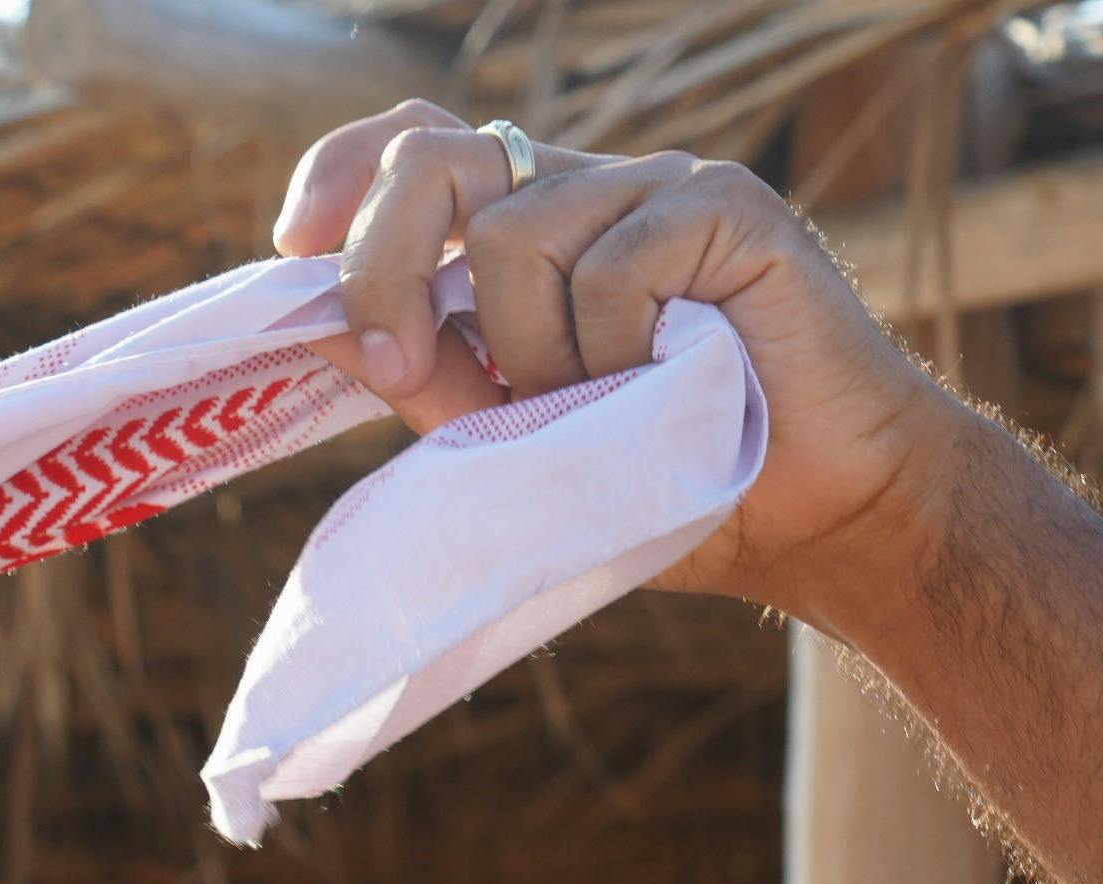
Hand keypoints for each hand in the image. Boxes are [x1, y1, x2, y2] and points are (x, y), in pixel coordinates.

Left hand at [274, 103, 984, 628]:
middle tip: (394, 370)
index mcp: (526, 228)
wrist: (811, 517)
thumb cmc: (660, 482)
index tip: (292, 246)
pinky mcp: (725, 203)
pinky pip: (613, 264)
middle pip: (438, 164)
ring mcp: (655, 186)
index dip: (343, 173)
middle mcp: (584, 189)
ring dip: (534, 357)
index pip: (415, 147)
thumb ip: (421, 373)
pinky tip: (673, 382)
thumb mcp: (508, 437)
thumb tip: (310, 316)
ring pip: (516, 237)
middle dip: (385, 267)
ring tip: (604, 410)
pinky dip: (620, 349)